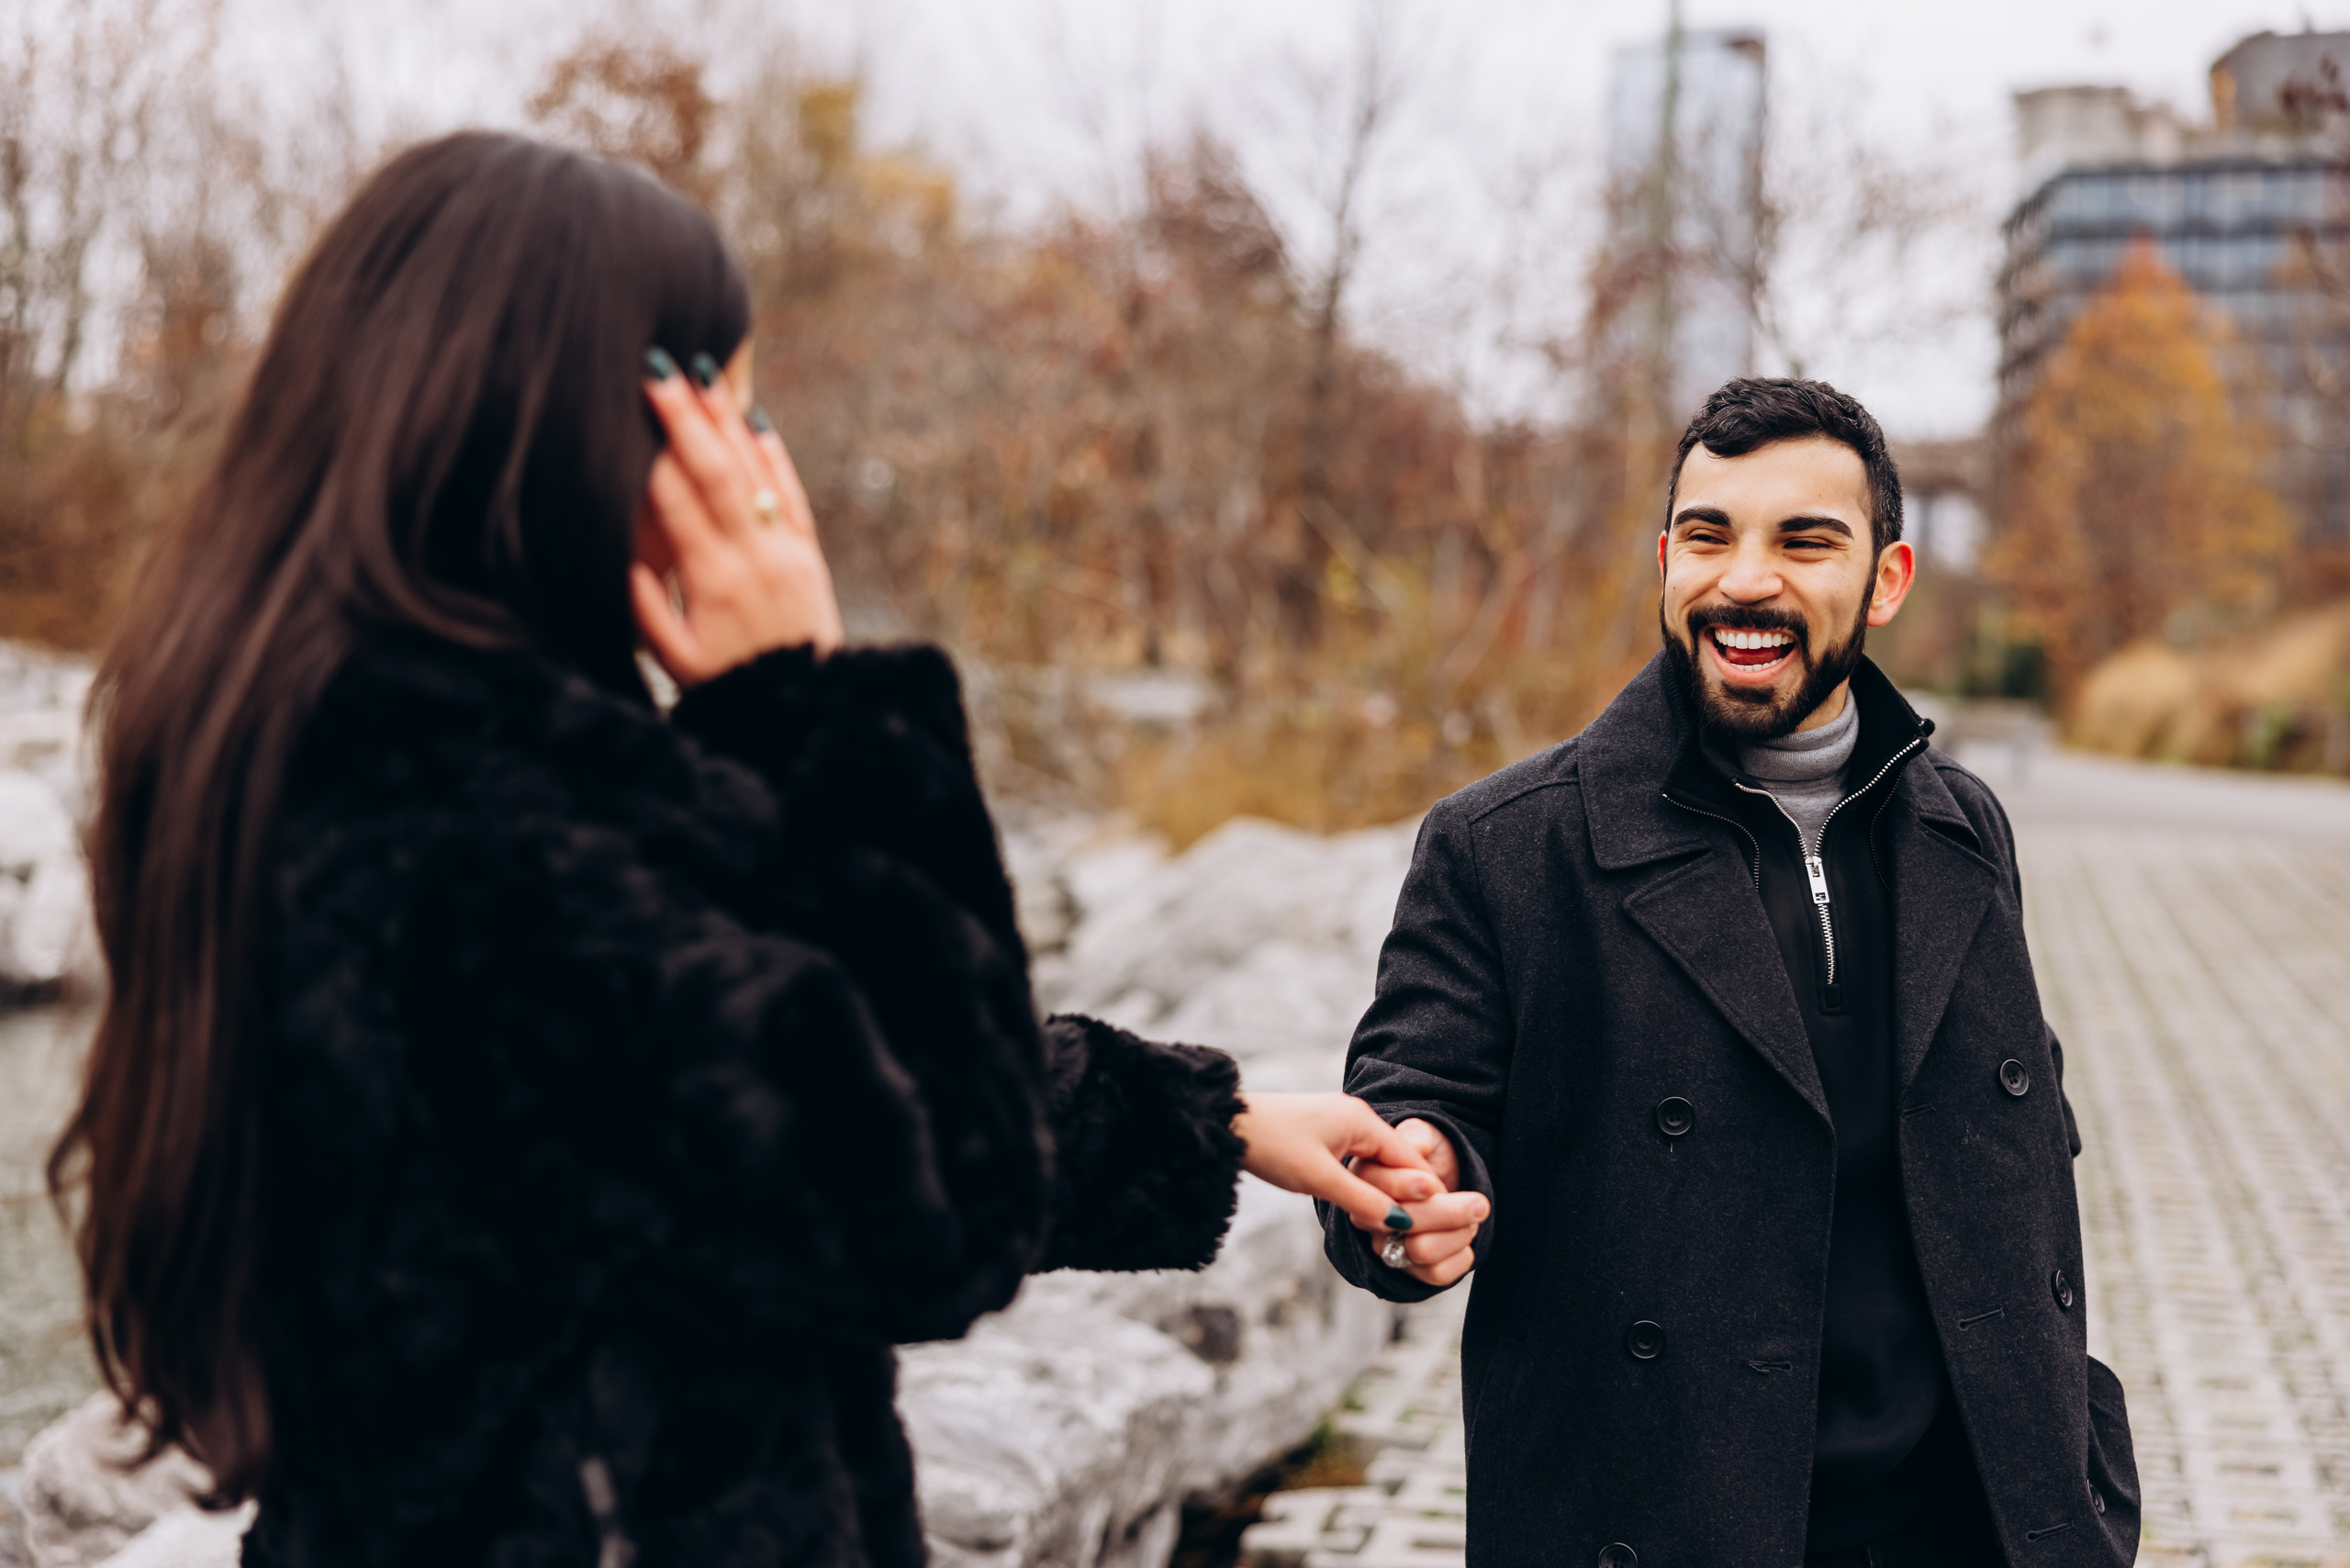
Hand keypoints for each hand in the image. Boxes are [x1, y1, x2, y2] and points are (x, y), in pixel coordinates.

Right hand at [633, 352, 843, 685]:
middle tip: (658, 368)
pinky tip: (754, 419)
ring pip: (755, 471)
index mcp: (713, 582)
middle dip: (685, 418)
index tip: (626, 411)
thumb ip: (644, 610)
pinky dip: (773, 454)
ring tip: (702, 372)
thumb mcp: (674, 659)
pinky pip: (790, 493)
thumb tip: (619, 558)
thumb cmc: (729, 685)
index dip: (650, 456)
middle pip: (715, 473)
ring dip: (727, 419)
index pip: (676, 505)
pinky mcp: (808, 551)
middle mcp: (753, 557)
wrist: (805, 706)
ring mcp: (786, 550)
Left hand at [1230, 1094, 1485, 1287]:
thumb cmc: (1271, 1145)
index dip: (1427, 1192)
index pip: (1411, 1160)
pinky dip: (1364, 1182)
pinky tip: (1365, 1203)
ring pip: (1376, 1163)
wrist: (1227, 1125)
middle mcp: (1356, 1117)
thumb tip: (1401, 1221)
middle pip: (1396, 1161)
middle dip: (1408, 1193)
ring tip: (1396, 1222)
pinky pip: (1357, 1160)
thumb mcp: (1320, 1179)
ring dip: (1384, 1189)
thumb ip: (1363, 1199)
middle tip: (1421, 1228)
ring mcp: (1339, 1124)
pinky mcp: (1323, 1134)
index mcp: (1363, 1121)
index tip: (1444, 1220)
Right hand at [1347, 1117, 1478, 1287]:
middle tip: (1478, 1202)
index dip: (1407, 1187)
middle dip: (1449, 1212)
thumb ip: (1416, 1136)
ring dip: (1458, 1233)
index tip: (1435, 1184)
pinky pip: (1436, 1275)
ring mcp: (1387, 1246)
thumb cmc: (1431, 1155)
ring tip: (1472, 1217)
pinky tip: (1465, 1237)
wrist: (1449, 1179)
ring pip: (1422, 1251)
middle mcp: (1370, 1216)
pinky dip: (1461, 1256)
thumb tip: (1414, 1146)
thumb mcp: (1425, 1135)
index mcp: (1365, 1177)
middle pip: (1406, 1223)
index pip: (1379, 1189)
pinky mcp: (1410, 1271)